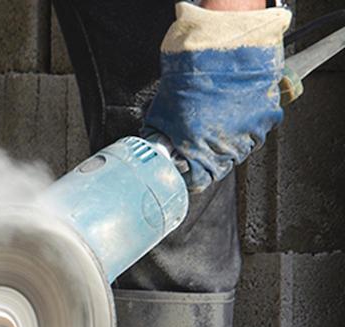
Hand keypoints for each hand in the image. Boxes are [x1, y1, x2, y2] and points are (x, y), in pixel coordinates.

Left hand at [143, 3, 290, 192]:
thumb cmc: (188, 76)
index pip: (198, 180)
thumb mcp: (161, 112)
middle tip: (202, 139)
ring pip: (241, 151)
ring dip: (230, 142)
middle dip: (209, 156)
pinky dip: (248, 125)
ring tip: (220, 121)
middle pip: (220, 166)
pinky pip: (258, 132)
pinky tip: (236, 111)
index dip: (191, 175)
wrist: (219, 48)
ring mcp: (250, 133)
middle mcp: (225, 145)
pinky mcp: (268, 118)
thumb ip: (161, 137)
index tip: (189, 168)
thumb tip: (157, 151)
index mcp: (197, 147)